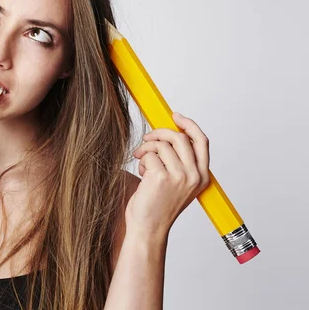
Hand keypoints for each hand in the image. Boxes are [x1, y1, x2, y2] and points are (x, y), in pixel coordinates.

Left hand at [128, 112, 210, 236]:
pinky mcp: (161, 177)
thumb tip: (169, 134)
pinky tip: (142, 174)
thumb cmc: (158, 206)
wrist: (148, 228)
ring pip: (161, 144)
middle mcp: (194, 176)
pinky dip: (142, 160)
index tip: (175, 116)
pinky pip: (149, 154)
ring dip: (147, 149)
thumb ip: (179, 161)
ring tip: (142, 162)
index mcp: (202, 176)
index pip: (202, 141)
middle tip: (147, 139)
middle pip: (180, 137)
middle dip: (159, 133)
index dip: (189, 125)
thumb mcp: (177, 183)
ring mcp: (179, 176)